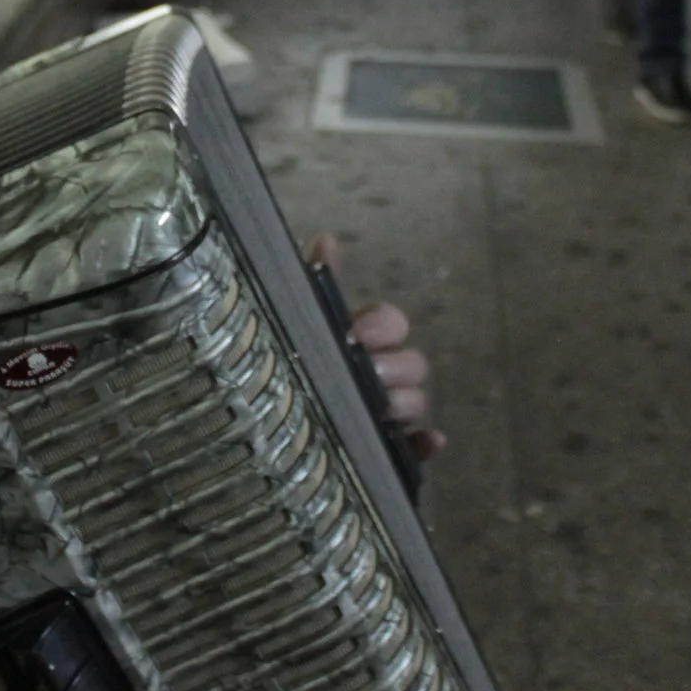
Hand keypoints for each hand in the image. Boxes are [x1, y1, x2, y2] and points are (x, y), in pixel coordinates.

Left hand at [307, 236, 446, 458]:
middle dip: (395, 366)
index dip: (381, 325)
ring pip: (417, 402)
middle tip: (368, 373)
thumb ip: (314, 285)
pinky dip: (426, 443)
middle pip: (413, 363)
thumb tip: (326, 240)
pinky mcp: (391, 450)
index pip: (392, 322)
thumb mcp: (302, 322)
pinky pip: (420, 447)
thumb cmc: (293, 361)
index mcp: (363, 339)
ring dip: (406, 403)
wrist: (261, 426)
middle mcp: (383, 374)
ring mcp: (390, 414)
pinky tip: (429, 441)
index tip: (355, 333)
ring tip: (380, 410)